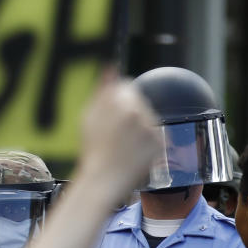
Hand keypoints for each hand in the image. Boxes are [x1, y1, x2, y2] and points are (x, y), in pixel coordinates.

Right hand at [77, 69, 160, 193]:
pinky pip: (154, 134)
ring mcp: (151, 128)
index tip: (108, 117)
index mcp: (121, 103)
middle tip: (113, 134)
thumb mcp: (88, 117)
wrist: (102, 180)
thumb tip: (111, 67)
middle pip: (138, 102)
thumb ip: (102, 90)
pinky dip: (145, 141)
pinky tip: (131, 152)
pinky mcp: (159, 143)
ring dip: (137, 126)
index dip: (115, 101)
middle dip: (128, 113)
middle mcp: (139, 113)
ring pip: (147, 117)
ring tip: (121, 145)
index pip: (125, 87)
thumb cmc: (92, 150)